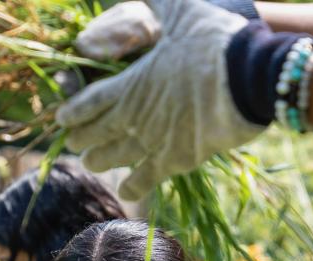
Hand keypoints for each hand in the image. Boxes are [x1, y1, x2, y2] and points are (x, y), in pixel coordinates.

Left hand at [58, 0, 263, 200]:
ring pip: (117, 157)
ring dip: (101, 160)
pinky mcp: (179, 158)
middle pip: (99, 131)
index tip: (63, 118)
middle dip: (83, 138)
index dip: (74, 111)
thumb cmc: (213, 41)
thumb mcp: (181, 11)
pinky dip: (134, 185)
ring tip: (91, 164)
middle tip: (74, 144)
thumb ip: (158, 3)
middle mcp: (137, 116)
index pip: (91, 101)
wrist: (249, 76)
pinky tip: (126, 190)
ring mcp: (155, 140)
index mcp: (132, 82)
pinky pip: (149, 177)